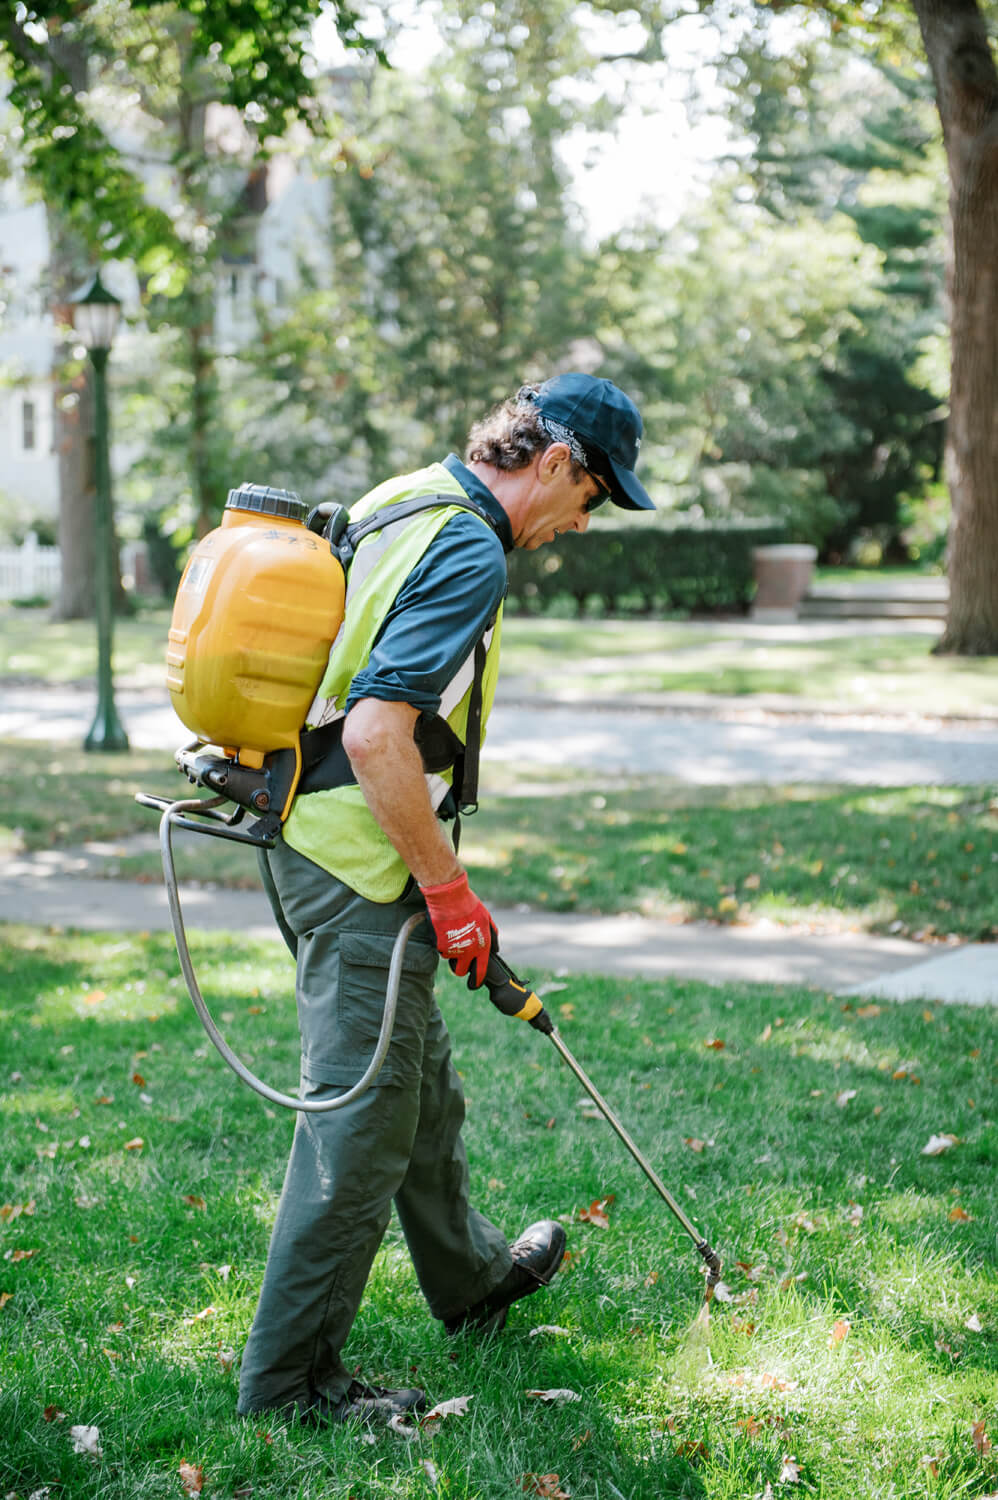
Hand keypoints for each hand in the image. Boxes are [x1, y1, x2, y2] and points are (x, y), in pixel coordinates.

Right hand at [420, 872, 496, 988]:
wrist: (450, 897)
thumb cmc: (470, 905)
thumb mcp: (487, 919)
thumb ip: (492, 936)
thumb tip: (495, 949)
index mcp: (481, 946)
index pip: (480, 971)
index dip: (477, 981)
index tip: (474, 984)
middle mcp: (467, 951)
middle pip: (461, 971)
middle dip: (460, 968)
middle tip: (459, 960)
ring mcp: (453, 949)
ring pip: (450, 958)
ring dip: (451, 951)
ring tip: (453, 933)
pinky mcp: (440, 945)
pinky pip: (441, 949)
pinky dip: (442, 942)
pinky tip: (445, 929)